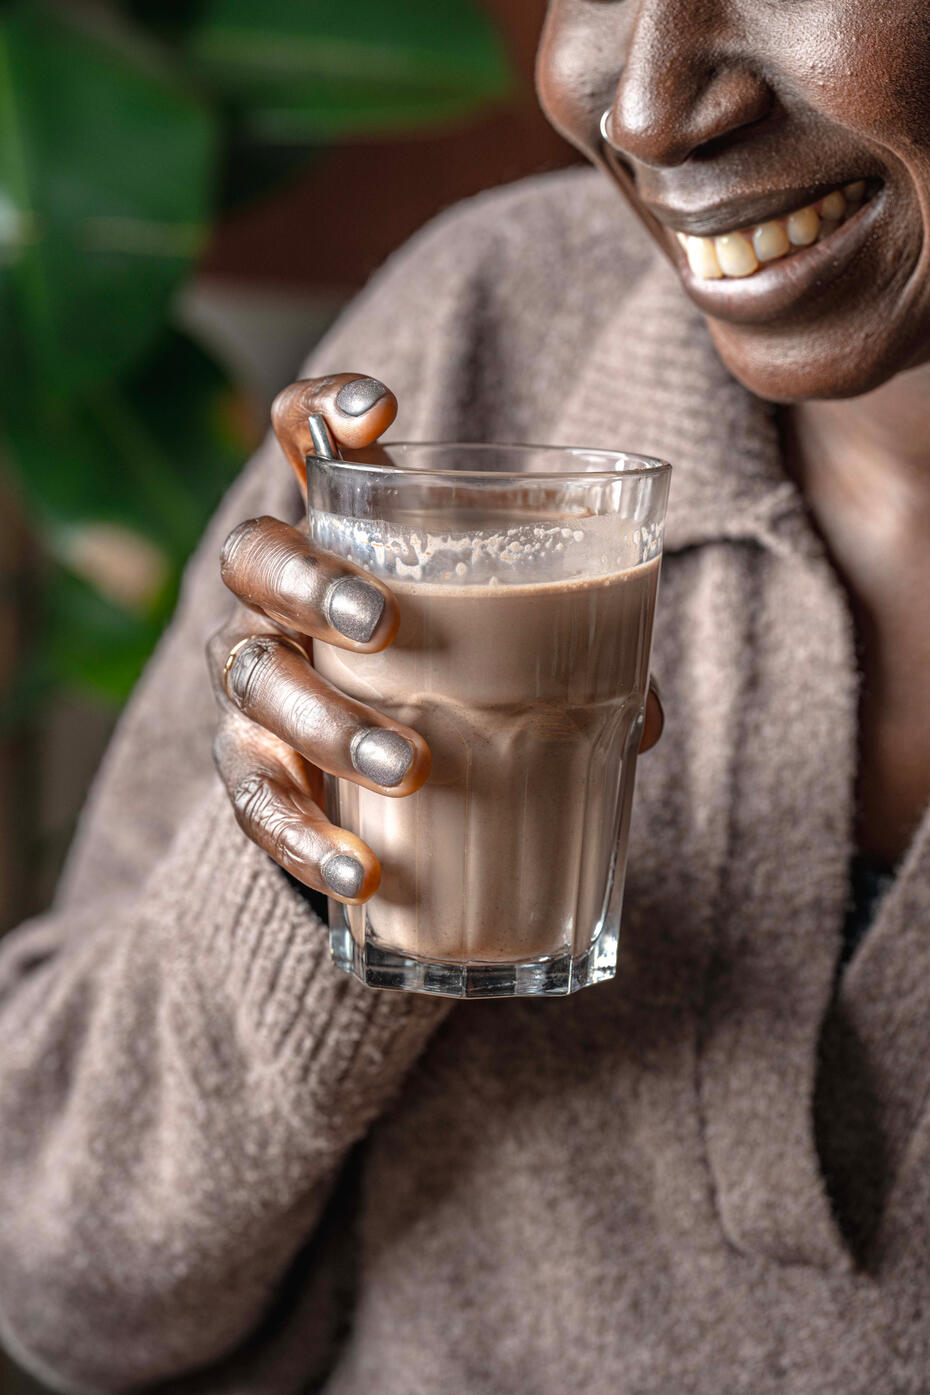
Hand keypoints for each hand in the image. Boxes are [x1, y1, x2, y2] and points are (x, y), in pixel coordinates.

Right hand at [209, 372, 663, 904]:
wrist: (388, 785)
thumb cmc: (458, 680)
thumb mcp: (513, 647)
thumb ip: (576, 655)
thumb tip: (641, 720)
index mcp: (346, 537)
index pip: (302, 441)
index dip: (323, 408)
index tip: (378, 410)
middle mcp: (279, 597)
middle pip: (254, 556)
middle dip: (312, 582)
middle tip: (386, 627)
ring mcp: (257, 681)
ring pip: (250, 676)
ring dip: (325, 721)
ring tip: (411, 767)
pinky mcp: (253, 770)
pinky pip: (254, 798)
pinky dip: (304, 837)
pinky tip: (362, 874)